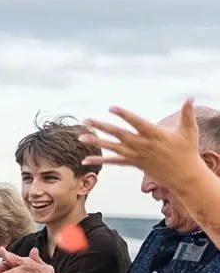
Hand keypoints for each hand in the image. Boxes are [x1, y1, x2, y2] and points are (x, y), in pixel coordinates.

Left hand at [80, 98, 205, 185]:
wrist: (184, 174)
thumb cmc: (187, 150)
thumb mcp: (190, 130)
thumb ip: (187, 113)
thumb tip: (191, 97)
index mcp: (154, 134)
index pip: (136, 122)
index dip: (125, 115)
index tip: (112, 108)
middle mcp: (142, 144)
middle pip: (119, 134)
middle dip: (102, 127)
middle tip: (86, 120)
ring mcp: (136, 155)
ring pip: (113, 148)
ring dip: (96, 142)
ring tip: (81, 138)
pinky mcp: (133, 163)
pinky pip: (114, 162)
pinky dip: (100, 160)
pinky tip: (86, 160)